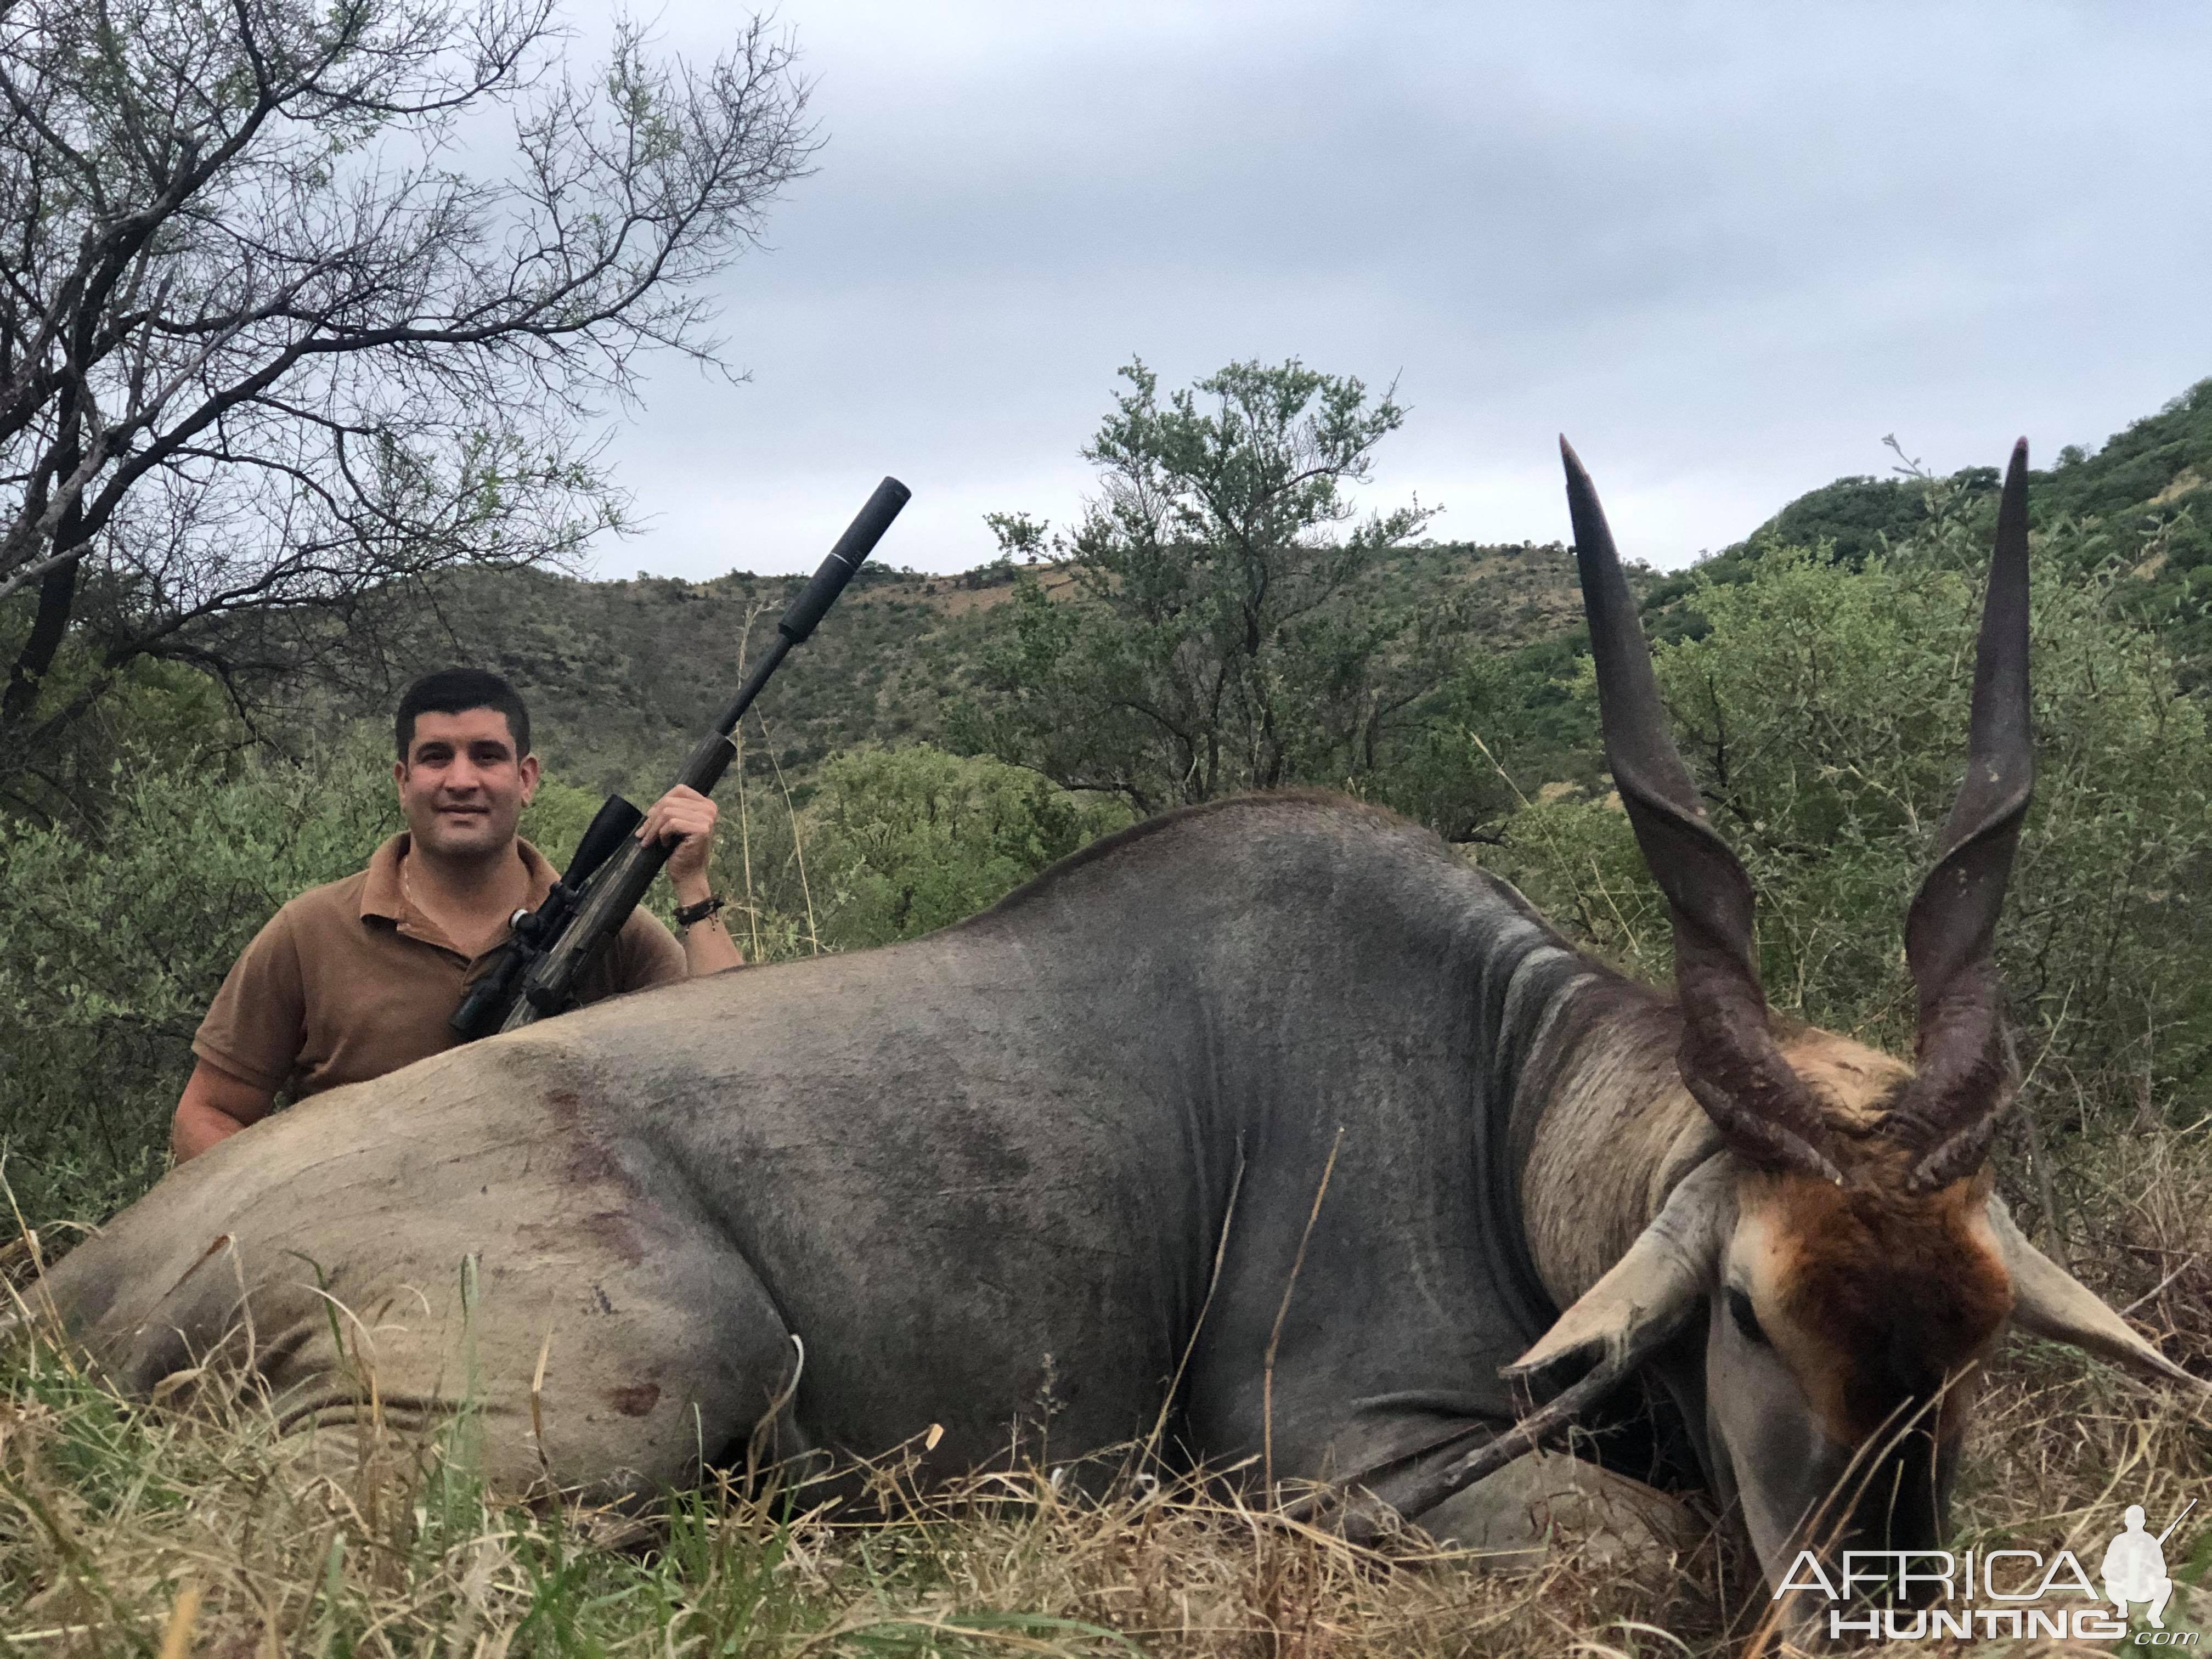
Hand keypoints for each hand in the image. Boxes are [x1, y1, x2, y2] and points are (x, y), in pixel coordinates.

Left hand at [637, 784, 719, 901]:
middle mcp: (710, 809)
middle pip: (670, 801)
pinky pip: (672, 823)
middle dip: (652, 818)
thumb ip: (669, 811)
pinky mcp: (702, 829)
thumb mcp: (674, 826)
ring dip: (654, 828)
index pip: (679, 790)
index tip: (650, 818)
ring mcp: (707, 819)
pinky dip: (662, 834)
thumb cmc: (680, 851)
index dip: (661, 801)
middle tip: (644, 834)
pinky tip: (665, 844)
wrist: (688, 875)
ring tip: (651, 841)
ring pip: (668, 812)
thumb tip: (651, 810)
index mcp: (706, 805)